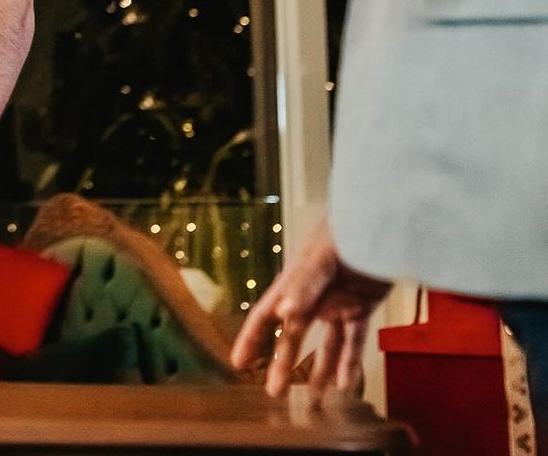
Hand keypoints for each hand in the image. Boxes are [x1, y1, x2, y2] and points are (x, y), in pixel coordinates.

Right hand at [230, 221, 390, 399]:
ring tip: (313, 398)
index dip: (252, 338)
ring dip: (319, 370)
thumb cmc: (347, 228)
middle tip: (273, 391)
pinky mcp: (361, 307)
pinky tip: (346, 385)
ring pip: (324, 344)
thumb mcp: (323, 255)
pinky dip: (350, 363)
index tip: (238, 362)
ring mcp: (337, 303)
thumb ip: (305, 283)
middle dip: (282, 363)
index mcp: (295, 281)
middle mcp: (312, 295)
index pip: (267, 313)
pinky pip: (354, 341)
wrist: (381, 221)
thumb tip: (284, 313)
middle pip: (294, 335)